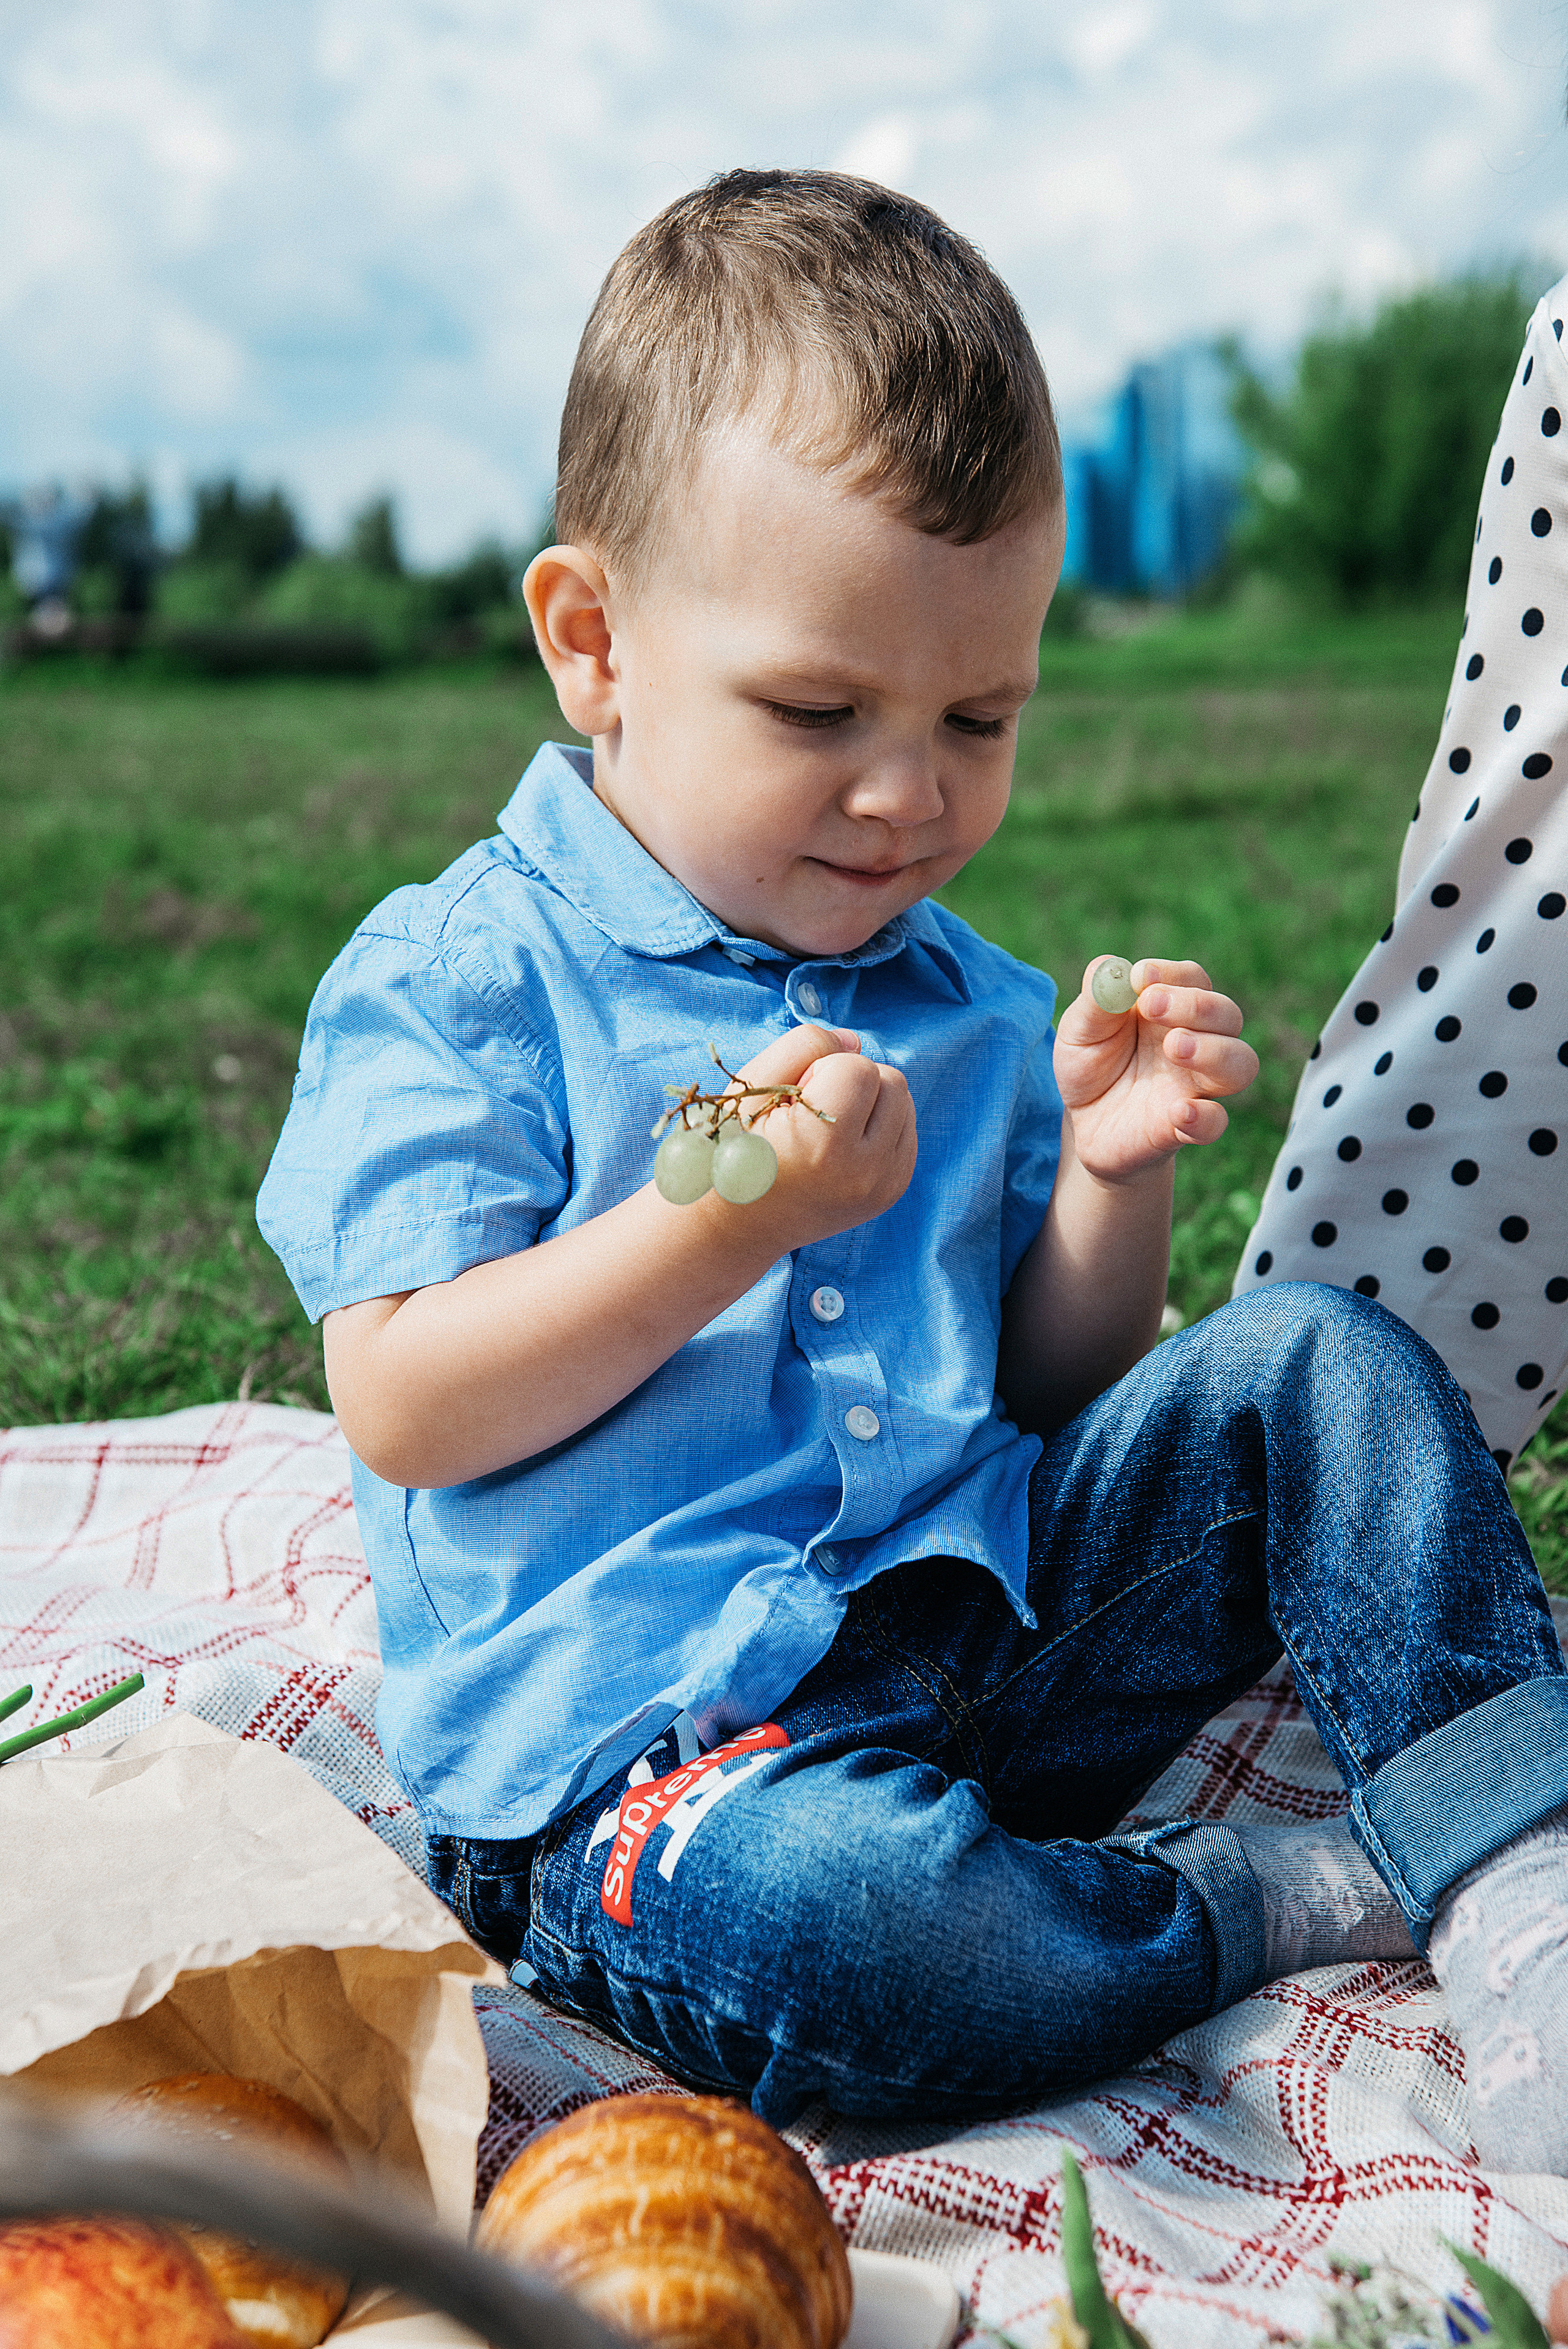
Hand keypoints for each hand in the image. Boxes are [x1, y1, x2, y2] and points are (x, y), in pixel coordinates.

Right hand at [709, 1024, 916, 1247]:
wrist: (736, 1223)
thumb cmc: (734, 1147)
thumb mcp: (750, 1087)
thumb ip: (803, 1046)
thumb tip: (855, 1041)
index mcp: (824, 1146)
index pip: (859, 1066)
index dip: (822, 1070)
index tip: (793, 1099)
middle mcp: (864, 1172)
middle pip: (893, 1082)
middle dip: (853, 1081)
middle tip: (811, 1111)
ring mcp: (882, 1186)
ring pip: (904, 1104)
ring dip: (870, 1102)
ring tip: (827, 1128)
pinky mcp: (891, 1192)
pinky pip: (906, 1131)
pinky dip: (879, 1126)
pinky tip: (843, 1143)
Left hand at [1054, 956, 1257, 1180]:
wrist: (1080, 1124)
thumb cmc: (1089, 1066)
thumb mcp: (1079, 1030)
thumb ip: (1095, 1000)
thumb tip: (1110, 968)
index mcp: (1171, 1009)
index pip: (1193, 980)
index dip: (1172, 974)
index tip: (1140, 977)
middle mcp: (1195, 1042)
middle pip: (1227, 1015)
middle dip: (1195, 1005)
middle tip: (1152, 1006)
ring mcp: (1195, 1086)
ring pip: (1240, 1064)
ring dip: (1213, 1051)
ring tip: (1174, 1046)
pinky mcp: (1186, 1127)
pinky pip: (1215, 1122)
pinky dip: (1204, 1116)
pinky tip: (1178, 1110)